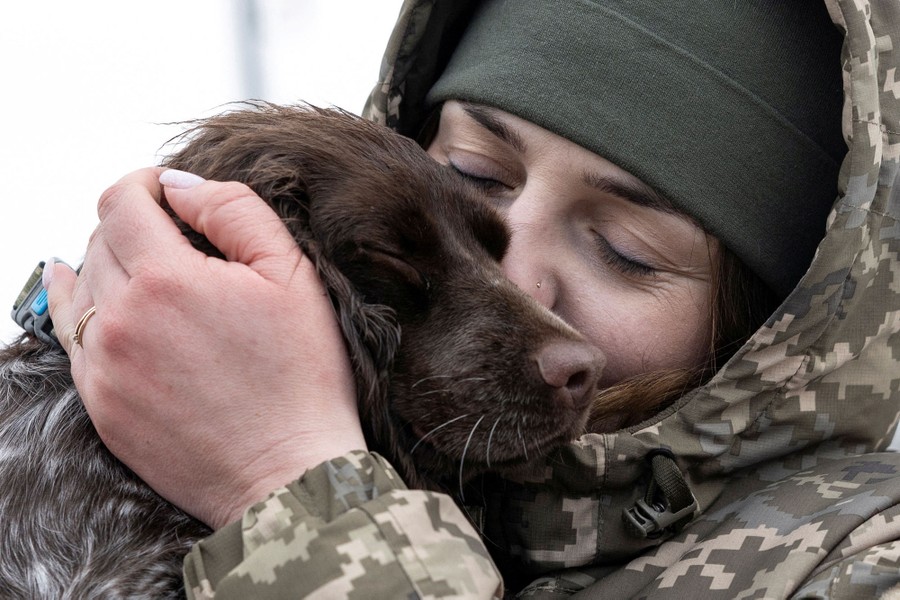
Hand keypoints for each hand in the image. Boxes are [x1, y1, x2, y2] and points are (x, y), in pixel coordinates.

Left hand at [46, 168, 364, 528]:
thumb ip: (233, 210)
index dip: (144, 183)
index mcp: (167, 280)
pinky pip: (71, 336)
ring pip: (83, 285)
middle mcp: (121, 319)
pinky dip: (75, 304)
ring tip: (148, 269)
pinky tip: (72, 285)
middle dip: (134, 226)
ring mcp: (103, 366)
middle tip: (177, 237)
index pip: (122, 202)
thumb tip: (178, 184)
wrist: (288, 473)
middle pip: (100, 241)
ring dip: (110, 265)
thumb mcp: (293, 275)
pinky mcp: (100, 404)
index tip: (166, 191)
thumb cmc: (303, 376)